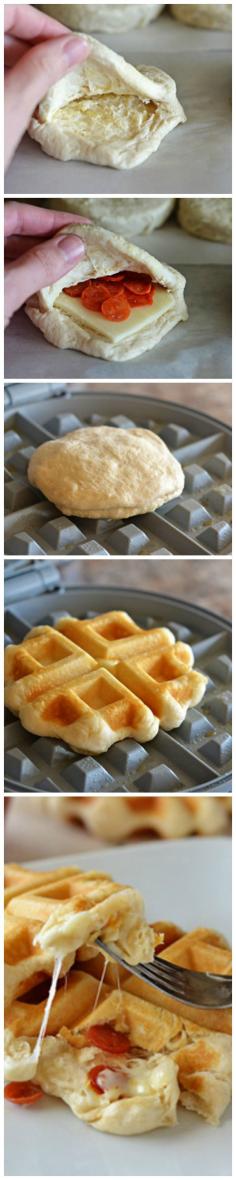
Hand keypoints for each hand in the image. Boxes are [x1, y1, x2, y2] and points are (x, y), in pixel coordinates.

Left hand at [5, 4, 89, 169]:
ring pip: (1, 52)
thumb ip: (43, 70)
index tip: (69, 47)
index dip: (44, 25)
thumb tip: (75, 48)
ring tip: (42, 90)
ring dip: (23, 64)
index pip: (11, 9)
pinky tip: (19, 100)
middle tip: (61, 70)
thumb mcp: (11, 107)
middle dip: (36, 47)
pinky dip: (9, 80)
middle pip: (5, 27)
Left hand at [5, 202, 88, 325]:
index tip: (81, 228)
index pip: (17, 213)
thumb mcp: (5, 288)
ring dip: (36, 261)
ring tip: (64, 270)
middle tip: (78, 250)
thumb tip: (71, 247)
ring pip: (8, 255)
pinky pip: (4, 276)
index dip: (52, 219)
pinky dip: (22, 278)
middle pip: (12, 233)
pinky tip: (38, 287)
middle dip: (47, 242)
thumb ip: (38, 265)